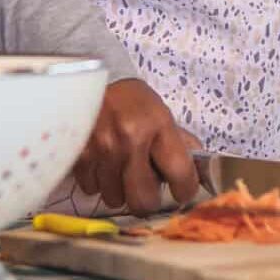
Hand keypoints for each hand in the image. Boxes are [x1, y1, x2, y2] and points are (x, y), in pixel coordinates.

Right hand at [72, 79, 200, 213]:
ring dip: (119, 190)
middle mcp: (130, 138)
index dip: (185, 190)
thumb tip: (200, 171)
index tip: (182, 191)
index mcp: (157, 124)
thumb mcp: (159, 112)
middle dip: (147, 200)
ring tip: (120, 169)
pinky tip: (101, 163)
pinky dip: (98, 181)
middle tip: (146, 188)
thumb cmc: (128, 99)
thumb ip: (179, 142)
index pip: (180, 173)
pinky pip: (92, 188)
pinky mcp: (79, 155)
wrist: (87, 78)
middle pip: (144, 200)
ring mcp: (102, 149)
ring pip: (115, 199)